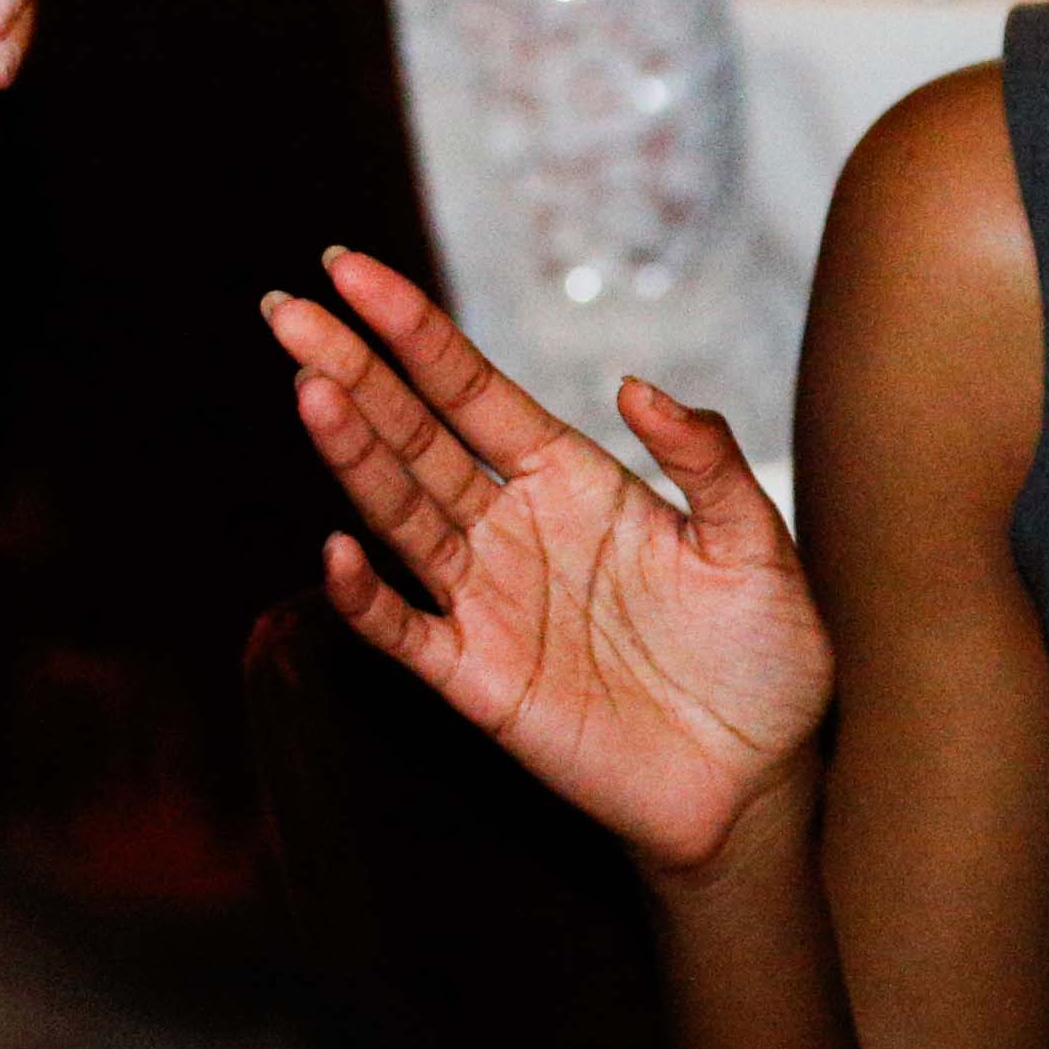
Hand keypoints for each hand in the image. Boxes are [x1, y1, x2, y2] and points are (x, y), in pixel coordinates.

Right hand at [270, 246, 834, 875]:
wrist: (760, 779)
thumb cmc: (762, 654)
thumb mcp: (753, 541)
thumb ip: (703, 459)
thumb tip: (634, 386)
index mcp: (571, 478)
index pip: (473, 390)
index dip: (413, 331)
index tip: (350, 269)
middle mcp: (515, 529)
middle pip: (416, 438)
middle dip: (352, 371)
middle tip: (286, 310)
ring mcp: (491, 604)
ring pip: (402, 516)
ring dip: (355, 456)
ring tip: (311, 389)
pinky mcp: (482, 683)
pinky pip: (408, 633)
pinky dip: (370, 596)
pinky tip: (342, 546)